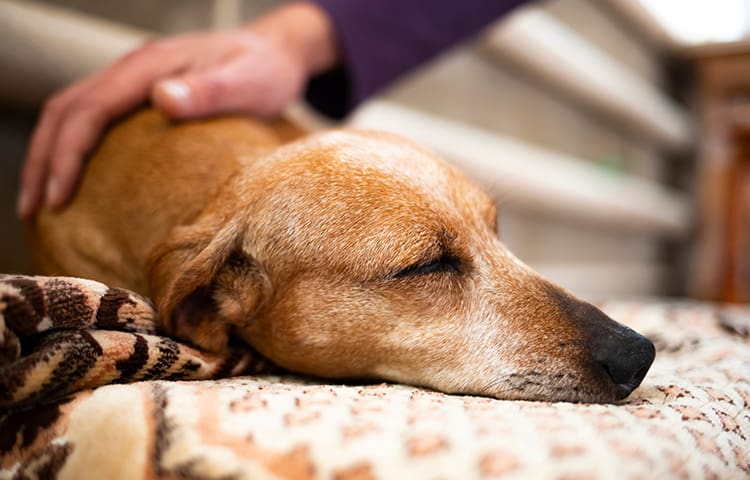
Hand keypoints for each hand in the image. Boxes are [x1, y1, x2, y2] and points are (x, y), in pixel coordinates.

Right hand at [17, 2, 337, 218]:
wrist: (275, 53)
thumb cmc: (265, 72)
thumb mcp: (247, 83)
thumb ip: (209, 91)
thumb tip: (163, 98)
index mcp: (150, 66)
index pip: (90, 110)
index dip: (67, 154)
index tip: (58, 197)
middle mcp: (134, 68)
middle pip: (66, 109)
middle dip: (44, 159)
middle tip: (33, 208)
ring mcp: (134, 78)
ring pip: (71, 111)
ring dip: (50, 153)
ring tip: (41, 200)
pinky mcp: (141, 91)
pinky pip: (91, 115)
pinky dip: (71, 145)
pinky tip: (74, 175)